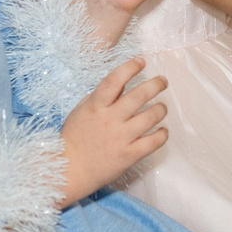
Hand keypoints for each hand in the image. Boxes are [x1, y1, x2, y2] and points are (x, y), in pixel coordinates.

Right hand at [61, 56, 169, 197]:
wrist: (68, 170)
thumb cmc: (74, 137)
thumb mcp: (83, 110)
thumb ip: (102, 97)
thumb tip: (123, 83)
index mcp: (96, 106)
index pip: (115, 80)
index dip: (130, 67)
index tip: (141, 61)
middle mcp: (110, 119)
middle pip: (140, 95)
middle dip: (156, 84)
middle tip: (162, 81)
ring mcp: (121, 138)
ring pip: (151, 116)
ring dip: (161, 109)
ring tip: (162, 108)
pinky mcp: (129, 155)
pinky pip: (154, 142)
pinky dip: (162, 134)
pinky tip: (162, 130)